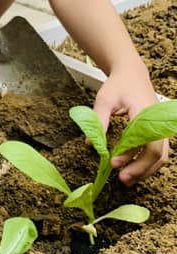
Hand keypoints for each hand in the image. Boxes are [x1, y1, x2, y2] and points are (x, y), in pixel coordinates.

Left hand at [93, 66, 168, 184]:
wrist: (131, 74)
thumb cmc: (118, 85)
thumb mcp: (104, 100)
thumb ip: (98, 120)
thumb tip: (91, 144)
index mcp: (146, 113)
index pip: (146, 142)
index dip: (132, 156)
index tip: (113, 163)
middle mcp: (158, 122)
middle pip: (158, 153)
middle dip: (140, 169)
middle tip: (122, 179)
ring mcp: (160, 127)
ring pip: (161, 156)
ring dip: (145, 169)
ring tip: (127, 179)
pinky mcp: (157, 132)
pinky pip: (158, 152)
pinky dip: (147, 163)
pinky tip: (133, 169)